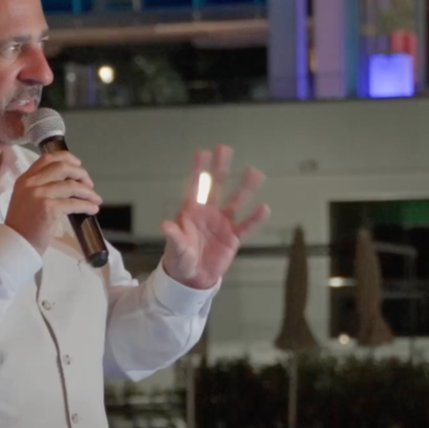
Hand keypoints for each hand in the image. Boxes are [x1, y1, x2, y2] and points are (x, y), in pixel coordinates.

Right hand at [5, 151, 102, 254]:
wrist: (16, 244)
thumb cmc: (23, 225)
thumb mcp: (26, 198)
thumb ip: (41, 186)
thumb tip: (69, 181)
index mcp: (25, 178)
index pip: (48, 158)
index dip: (67, 158)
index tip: (78, 164)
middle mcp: (31, 183)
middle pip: (62, 167)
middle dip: (81, 173)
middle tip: (89, 184)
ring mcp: (39, 194)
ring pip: (71, 185)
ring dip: (88, 192)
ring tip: (95, 199)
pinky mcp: (48, 208)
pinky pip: (74, 203)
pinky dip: (87, 205)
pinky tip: (92, 209)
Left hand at [160, 145, 266, 289]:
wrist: (192, 279)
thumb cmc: (179, 260)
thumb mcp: (175, 249)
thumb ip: (174, 237)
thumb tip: (165, 225)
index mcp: (190, 212)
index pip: (195, 187)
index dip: (199, 170)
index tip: (203, 152)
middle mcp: (208, 213)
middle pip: (216, 186)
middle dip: (220, 168)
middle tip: (225, 148)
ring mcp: (222, 224)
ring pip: (235, 201)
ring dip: (244, 187)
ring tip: (254, 172)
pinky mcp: (233, 238)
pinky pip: (246, 226)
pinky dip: (254, 219)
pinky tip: (263, 208)